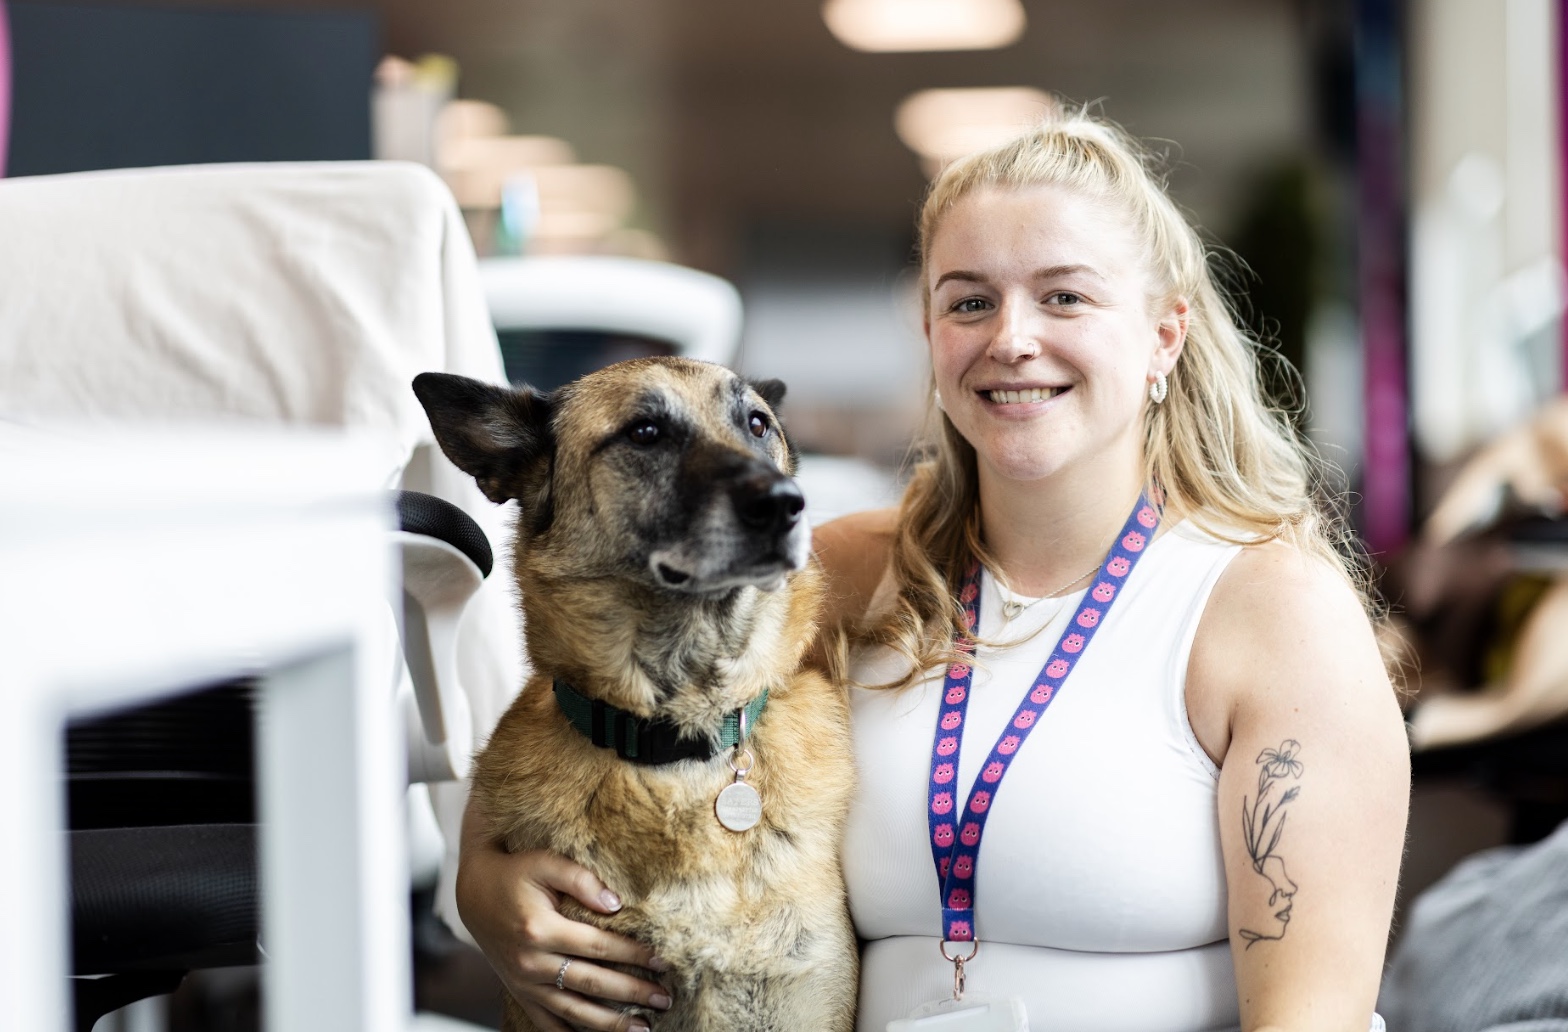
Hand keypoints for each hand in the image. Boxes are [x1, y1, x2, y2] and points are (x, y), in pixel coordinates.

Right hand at [456, 809, 671, 1031]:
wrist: (473, 893)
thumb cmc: (514, 873)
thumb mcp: (545, 863)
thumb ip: (581, 879)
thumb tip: (616, 904)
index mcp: (540, 929)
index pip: (598, 946)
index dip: (632, 954)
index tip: (661, 960)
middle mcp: (531, 962)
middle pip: (592, 983)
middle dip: (632, 992)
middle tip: (665, 998)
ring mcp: (524, 983)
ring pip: (573, 1010)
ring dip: (610, 1023)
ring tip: (643, 1028)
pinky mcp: (519, 992)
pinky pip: (547, 1022)